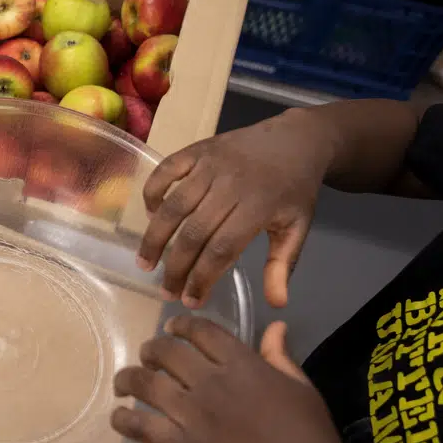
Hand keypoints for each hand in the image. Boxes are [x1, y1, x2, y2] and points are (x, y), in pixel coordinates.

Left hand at [112, 317, 370, 442]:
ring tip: (124, 384)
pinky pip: (140, 427)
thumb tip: (274, 326)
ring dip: (128, 379)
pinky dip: (123, 420)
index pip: (201, 331)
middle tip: (147, 358)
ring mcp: (194, 415)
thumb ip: (279, 356)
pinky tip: (120, 417)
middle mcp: (212, 383)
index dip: (180, 325)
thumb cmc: (311, 438)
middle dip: (151, 350)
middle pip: (166, 352)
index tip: (170, 329)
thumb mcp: (302, 388)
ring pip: (145, 384)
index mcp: (243, 364)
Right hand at [137, 108, 335, 305]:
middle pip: (193, 233)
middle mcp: (231, 185)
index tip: (190, 301)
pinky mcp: (197, 150)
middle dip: (175, 267)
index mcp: (259, 208)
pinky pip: (165, 171)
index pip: (221, 250)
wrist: (296, 140)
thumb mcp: (297, 228)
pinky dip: (152, 193)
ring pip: (173, 206)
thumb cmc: (295, 189)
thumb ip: (283, 265)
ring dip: (154, 237)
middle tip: (166, 290)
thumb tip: (275, 303)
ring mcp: (210, 165)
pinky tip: (151, 215)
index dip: (202, 278)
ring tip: (145, 263)